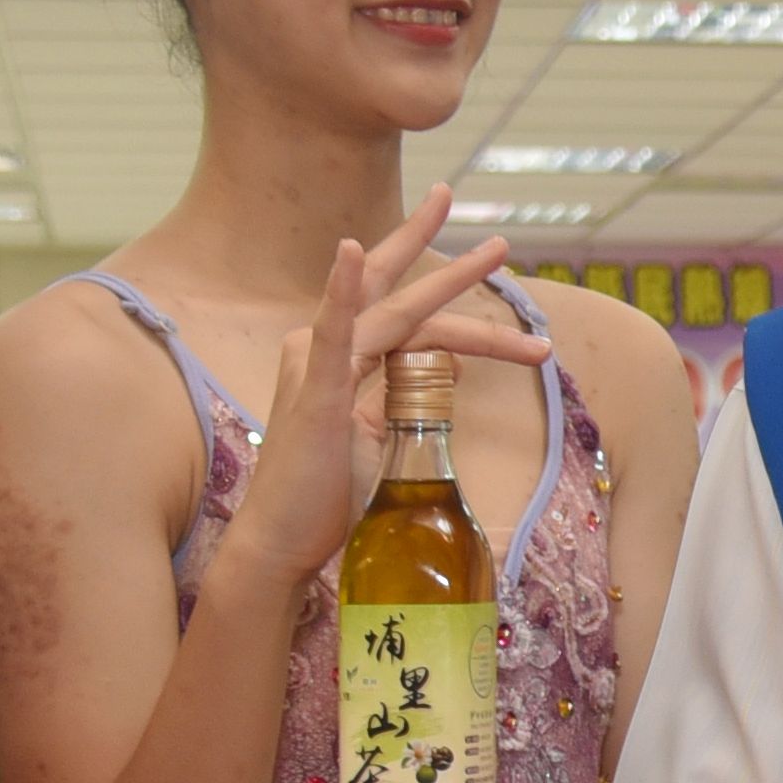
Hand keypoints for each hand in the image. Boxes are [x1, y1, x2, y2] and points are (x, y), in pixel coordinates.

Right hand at [241, 192, 533, 564]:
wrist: (283, 543)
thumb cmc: (326, 495)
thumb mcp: (382, 434)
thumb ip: (409, 395)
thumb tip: (450, 363)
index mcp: (341, 357)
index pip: (402, 311)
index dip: (446, 288)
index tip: (488, 263)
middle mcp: (325, 348)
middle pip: (397, 293)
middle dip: (450, 263)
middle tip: (499, 240)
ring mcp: (316, 363)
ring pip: (397, 314)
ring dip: (450, 282)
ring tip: (496, 254)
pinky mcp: (314, 390)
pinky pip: (332, 332)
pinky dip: (341, 290)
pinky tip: (351, 251)